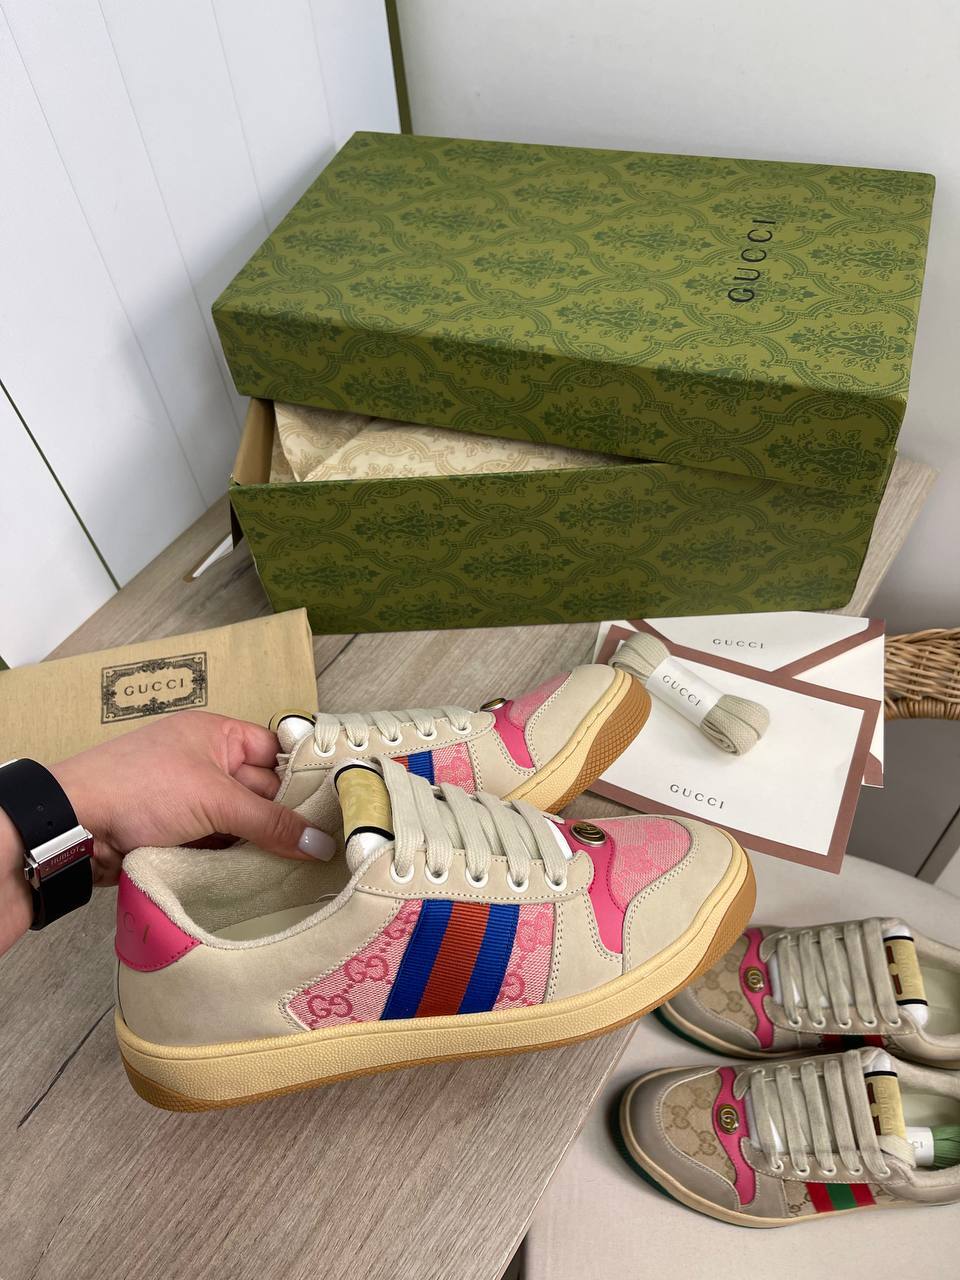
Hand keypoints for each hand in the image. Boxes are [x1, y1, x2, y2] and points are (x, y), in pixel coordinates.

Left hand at [49, 710, 332, 885]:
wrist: (75, 826)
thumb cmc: (138, 788)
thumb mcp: (215, 800)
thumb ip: (271, 822)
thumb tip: (319, 842)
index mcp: (218, 735)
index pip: (276, 752)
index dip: (304, 776)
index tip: (337, 804)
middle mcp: (207, 763)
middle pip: (263, 792)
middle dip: (286, 819)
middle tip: (326, 846)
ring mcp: (191, 800)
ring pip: (243, 823)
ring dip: (262, 844)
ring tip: (303, 866)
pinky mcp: (179, 834)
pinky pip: (221, 845)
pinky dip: (237, 860)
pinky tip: (263, 877)